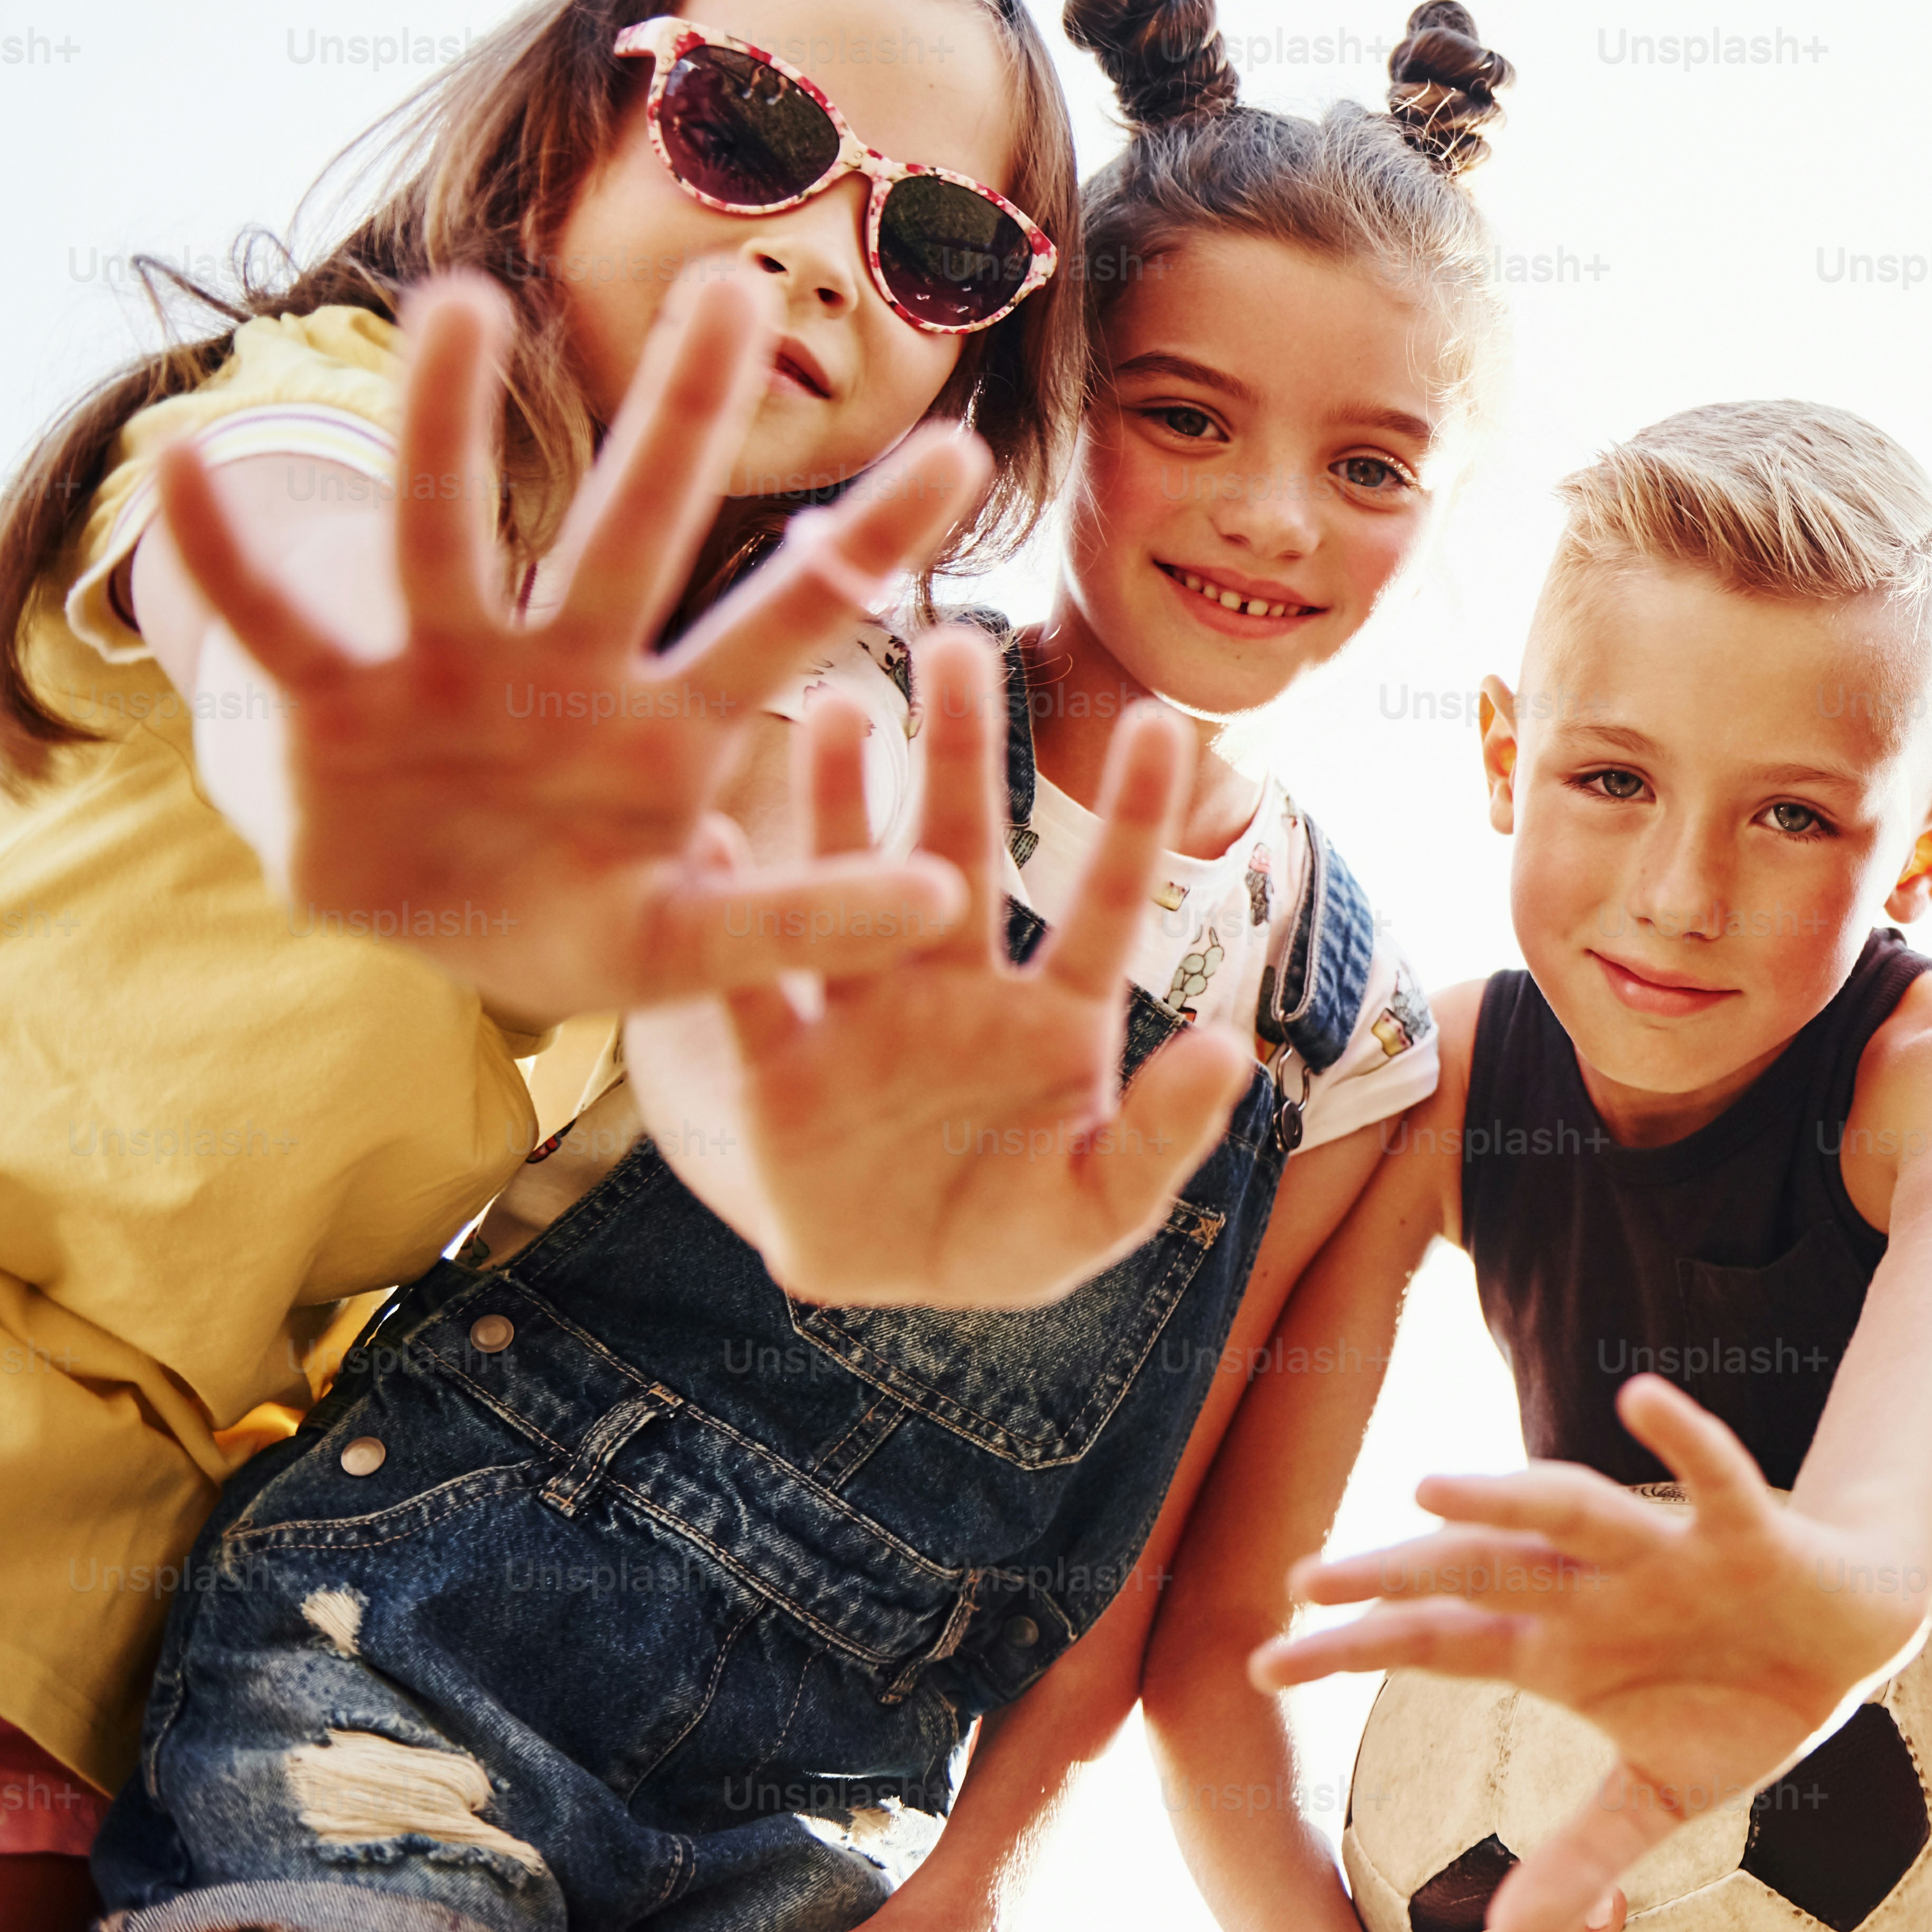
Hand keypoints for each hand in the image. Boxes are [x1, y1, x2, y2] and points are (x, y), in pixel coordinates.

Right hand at [151, 263, 984, 1022]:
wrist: (431, 928)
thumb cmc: (576, 916)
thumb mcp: (689, 946)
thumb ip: (799, 921)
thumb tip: (943, 905)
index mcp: (671, 719)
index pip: (799, 612)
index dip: (875, 539)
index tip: (967, 449)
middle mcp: (570, 661)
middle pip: (639, 528)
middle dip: (686, 417)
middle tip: (742, 287)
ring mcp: (448, 668)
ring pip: (452, 533)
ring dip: (452, 423)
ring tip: (465, 306)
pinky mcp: (337, 702)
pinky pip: (274, 619)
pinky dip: (227, 551)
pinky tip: (187, 464)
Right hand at [713, 624, 1258, 1307]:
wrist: (896, 1292)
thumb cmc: (1015, 1235)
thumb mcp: (1099, 1208)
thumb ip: (1161, 1134)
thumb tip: (1229, 1052)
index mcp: (1052, 1015)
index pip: (1109, 900)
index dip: (1135, 818)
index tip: (1161, 721)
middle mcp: (954, 984)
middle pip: (963, 852)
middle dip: (961, 751)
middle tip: (958, 639)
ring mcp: (863, 1015)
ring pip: (849, 886)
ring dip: (837, 801)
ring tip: (827, 699)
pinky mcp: (778, 1069)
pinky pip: (749, 985)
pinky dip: (727, 919)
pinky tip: (701, 838)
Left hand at [1256, 1375, 1927, 1931]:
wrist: (1854, 1642)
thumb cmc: (1743, 1704)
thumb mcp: (1660, 1798)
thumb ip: (1587, 1855)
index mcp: (1562, 1649)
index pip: (1437, 1644)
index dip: (1355, 1650)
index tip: (1262, 1666)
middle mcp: (1595, 1590)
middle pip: (1479, 1571)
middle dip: (1397, 1575)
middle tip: (1305, 1580)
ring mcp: (1666, 1555)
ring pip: (1572, 1513)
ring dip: (1505, 1496)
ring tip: (1426, 1489)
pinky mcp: (1748, 1532)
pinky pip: (1713, 1475)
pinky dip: (1682, 1438)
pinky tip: (1640, 1401)